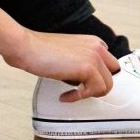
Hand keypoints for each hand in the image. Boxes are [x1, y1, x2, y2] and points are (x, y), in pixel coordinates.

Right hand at [5, 30, 122, 101]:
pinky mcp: (87, 67)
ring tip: (72, 94)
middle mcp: (97, 47)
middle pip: (112, 76)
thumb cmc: (40, 50)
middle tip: (80, 92)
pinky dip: (79, 97)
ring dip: (88, 94)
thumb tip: (85, 80)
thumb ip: (81, 61)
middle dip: (97, 88)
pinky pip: (95, 91)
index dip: (98, 79)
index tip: (85, 86)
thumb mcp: (68, 53)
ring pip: (107, 86)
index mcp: (94, 42)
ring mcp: (94, 56)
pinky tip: (66, 95)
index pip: (110, 66)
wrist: (27, 47)